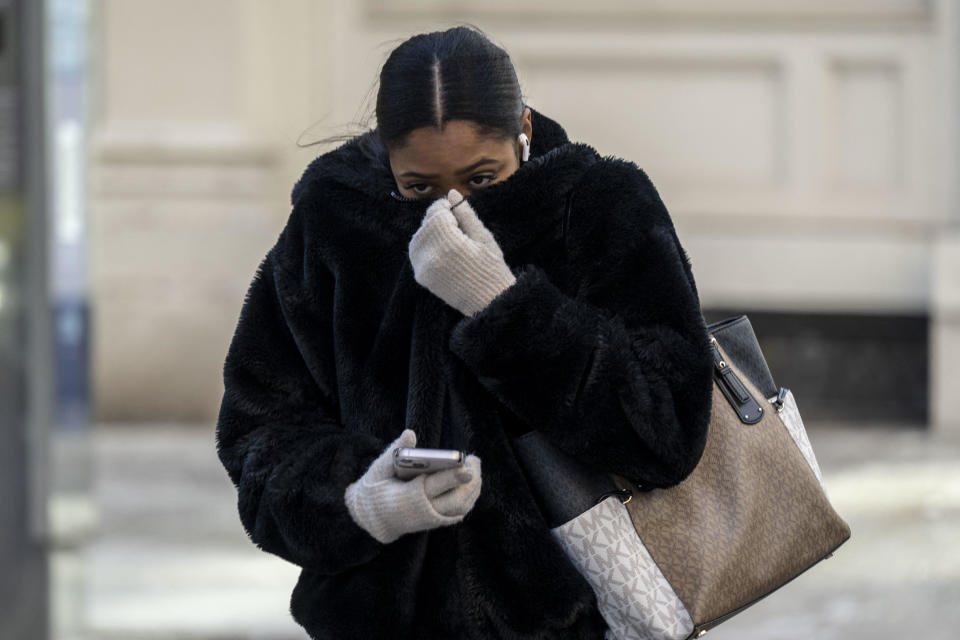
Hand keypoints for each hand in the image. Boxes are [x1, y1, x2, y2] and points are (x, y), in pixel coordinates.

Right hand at [344, 429, 481, 543]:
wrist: (374, 517)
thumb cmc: (378, 487)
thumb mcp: (380, 468)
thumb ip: (395, 451)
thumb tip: (410, 433)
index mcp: (406, 498)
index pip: (433, 487)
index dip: (451, 479)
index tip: (467, 468)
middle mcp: (421, 512)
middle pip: (453, 500)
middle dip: (469, 482)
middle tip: (474, 460)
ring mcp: (431, 519)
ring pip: (459, 507)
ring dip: (472, 488)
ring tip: (475, 465)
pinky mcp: (437, 522)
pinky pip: (459, 511)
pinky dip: (469, 496)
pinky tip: (473, 480)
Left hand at [408, 189, 515, 315]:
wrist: (489, 302)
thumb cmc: (492, 267)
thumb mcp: (483, 237)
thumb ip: (465, 214)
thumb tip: (452, 192)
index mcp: (451, 244)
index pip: (436, 213)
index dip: (444, 206)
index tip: (453, 206)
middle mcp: (433, 256)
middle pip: (426, 224)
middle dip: (436, 218)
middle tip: (452, 221)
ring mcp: (425, 268)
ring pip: (418, 237)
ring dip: (429, 231)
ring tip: (448, 235)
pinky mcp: (422, 277)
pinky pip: (416, 253)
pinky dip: (425, 245)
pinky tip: (440, 247)